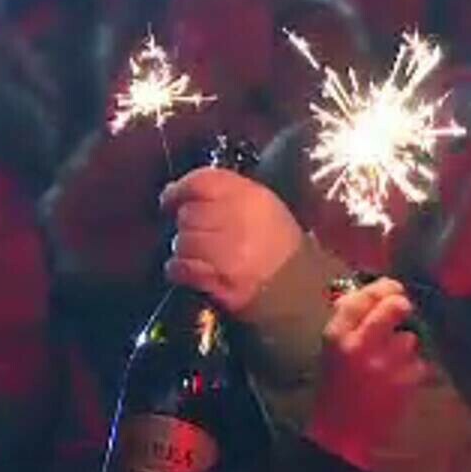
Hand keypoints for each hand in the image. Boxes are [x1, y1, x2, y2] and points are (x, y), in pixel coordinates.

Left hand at [161, 167, 304, 314]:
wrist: (301, 289)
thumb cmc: (277, 245)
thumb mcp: (264, 206)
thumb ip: (226, 194)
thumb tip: (177, 191)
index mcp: (252, 197)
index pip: (203, 182)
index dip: (179, 190)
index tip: (169, 200)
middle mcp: (241, 221)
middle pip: (189, 214)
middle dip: (184, 225)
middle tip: (192, 234)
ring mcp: (233, 253)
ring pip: (184, 241)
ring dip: (182, 249)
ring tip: (193, 254)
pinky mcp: (224, 282)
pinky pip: (184, 269)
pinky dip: (178, 270)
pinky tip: (184, 271)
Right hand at [306, 278, 428, 470]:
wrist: (341, 433)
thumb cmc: (333, 389)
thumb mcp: (329, 351)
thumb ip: (348, 322)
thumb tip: (371, 292)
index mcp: (336, 336)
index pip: (361, 297)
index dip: (379, 288)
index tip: (390, 287)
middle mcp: (361, 346)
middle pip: (393, 306)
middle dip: (400, 304)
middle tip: (401, 309)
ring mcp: (386, 364)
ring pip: (409, 337)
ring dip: (404, 344)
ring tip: (389, 361)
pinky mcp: (406, 381)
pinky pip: (418, 361)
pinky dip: (411, 368)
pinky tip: (396, 379)